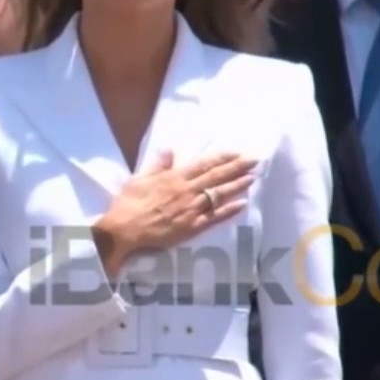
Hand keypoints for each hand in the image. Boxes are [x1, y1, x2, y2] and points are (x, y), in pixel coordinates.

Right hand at [94, 151, 256, 274]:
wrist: (125, 231)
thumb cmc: (128, 203)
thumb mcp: (139, 178)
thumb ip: (157, 165)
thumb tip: (169, 149)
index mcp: (174, 178)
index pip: (203, 165)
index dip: (221, 158)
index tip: (236, 152)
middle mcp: (187, 191)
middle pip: (216, 177)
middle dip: (237, 168)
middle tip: (255, 160)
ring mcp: (192, 210)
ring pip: (219, 195)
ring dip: (237, 186)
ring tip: (252, 178)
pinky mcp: (192, 228)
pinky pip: (215, 218)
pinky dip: (229, 211)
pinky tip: (241, 204)